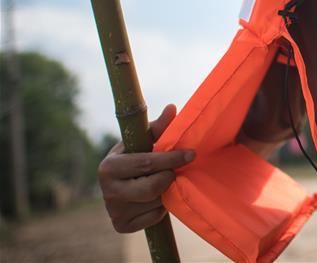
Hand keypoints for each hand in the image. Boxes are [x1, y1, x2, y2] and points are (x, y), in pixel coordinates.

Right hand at [97, 104, 194, 232]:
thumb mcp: (145, 139)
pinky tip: (155, 198)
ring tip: (162, 182)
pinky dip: (161, 208)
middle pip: (152, 188)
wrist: (123, 183)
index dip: (172, 159)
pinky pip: (153, 217)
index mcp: (109, 166)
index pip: (147, 163)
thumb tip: (172, 108)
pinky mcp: (121, 226)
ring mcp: (113, 211)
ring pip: (155, 203)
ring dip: (166, 192)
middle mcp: (107, 191)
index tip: (191, 154)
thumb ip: (159, 126)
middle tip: (175, 171)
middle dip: (168, 178)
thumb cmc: (138, 154)